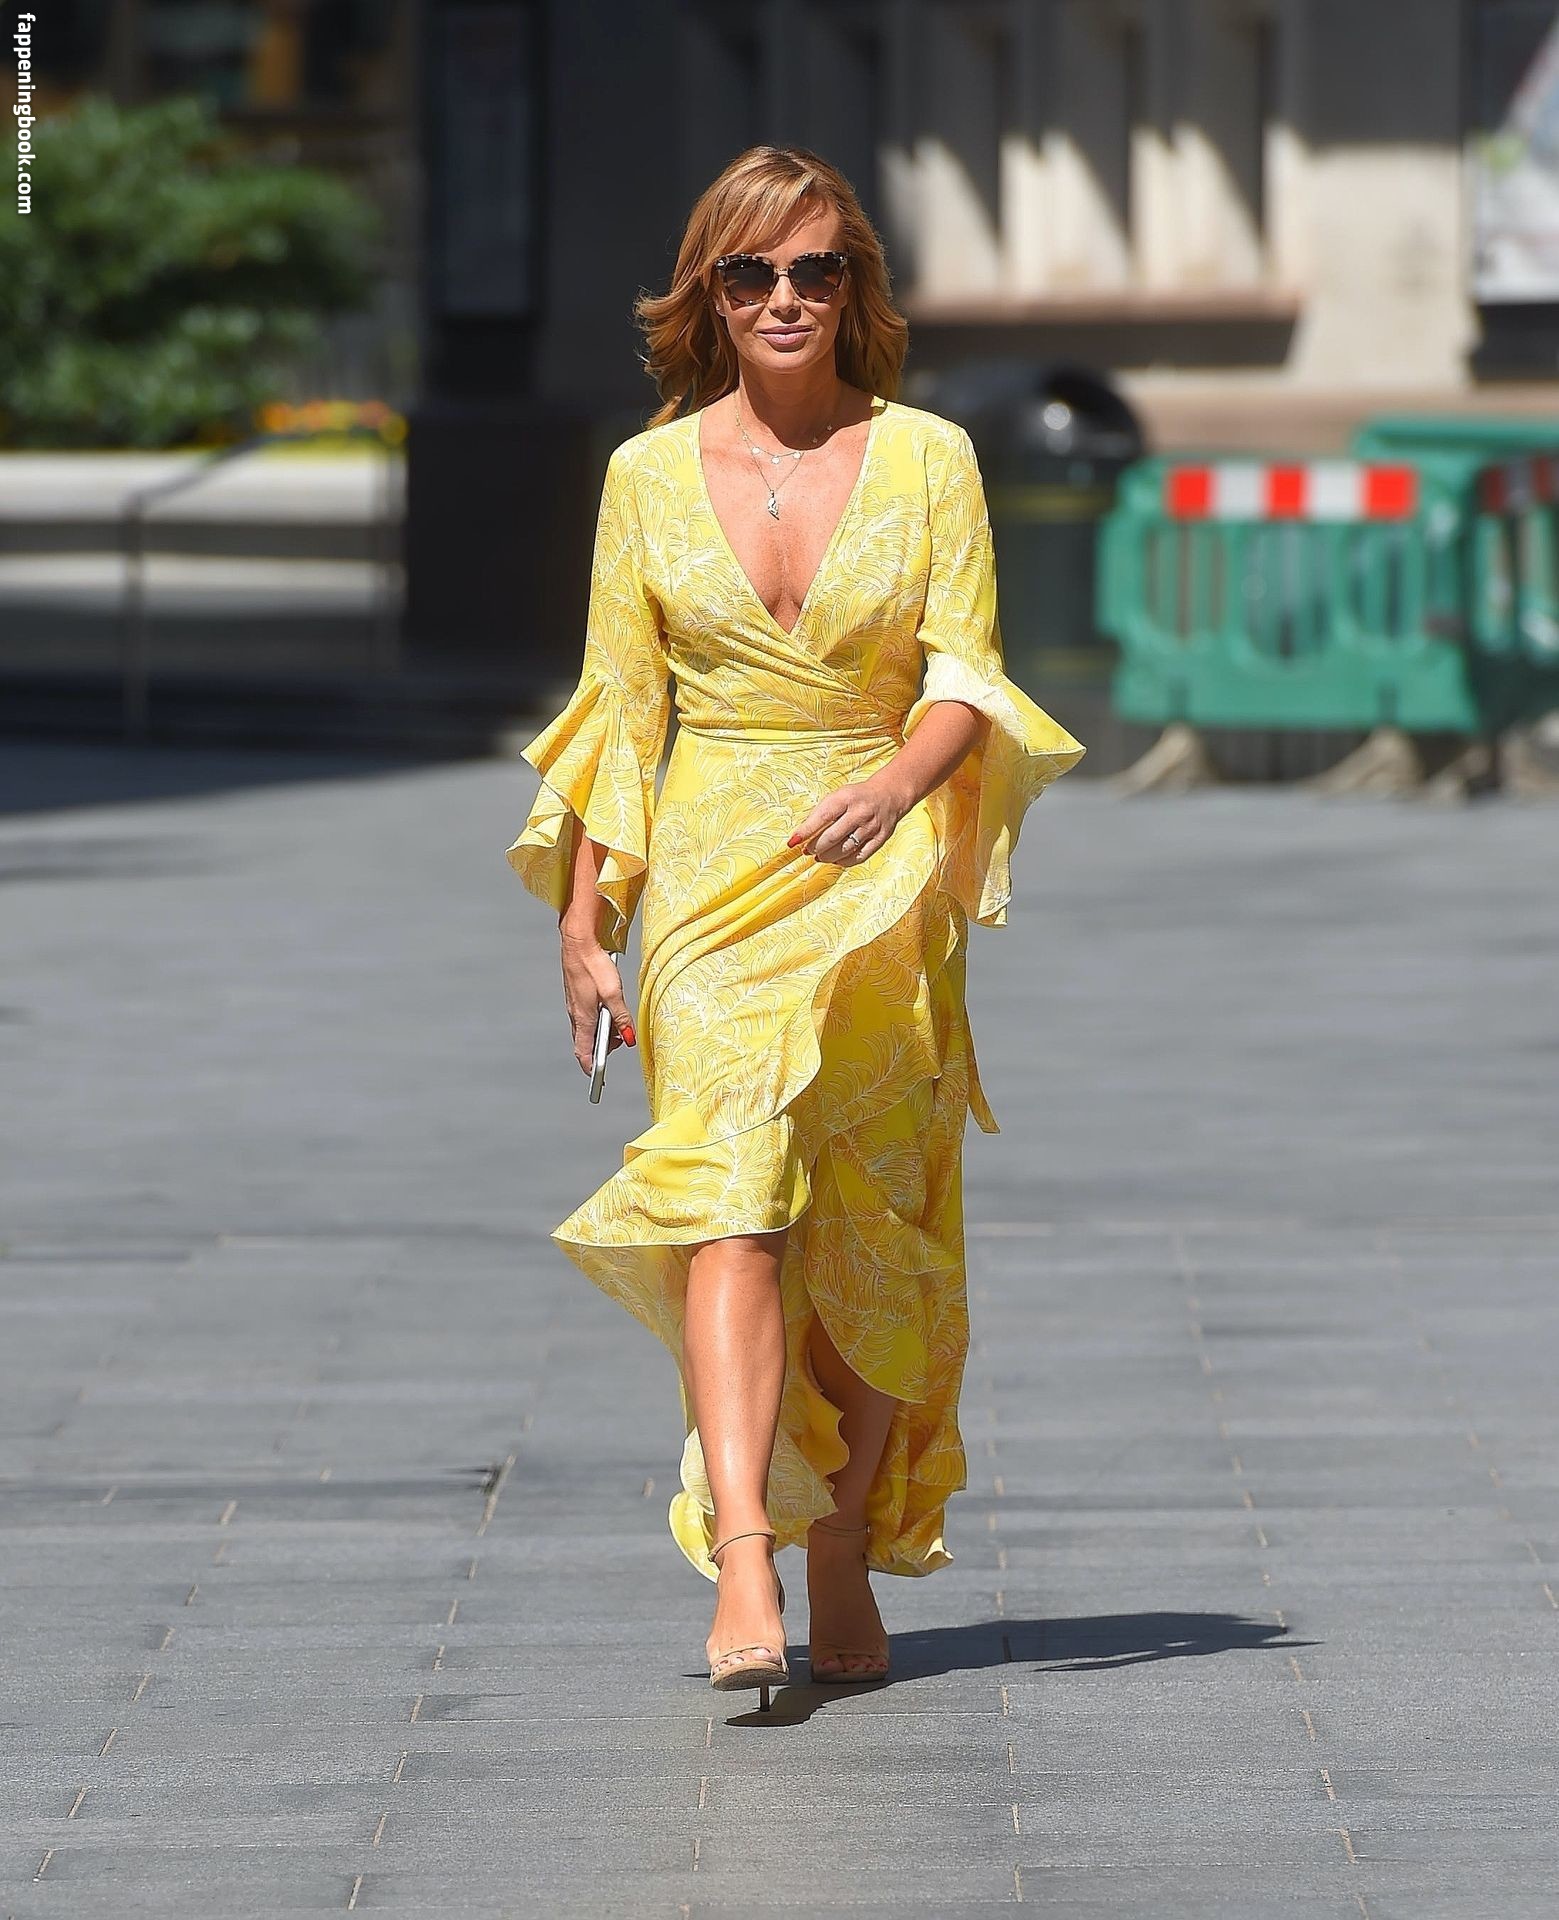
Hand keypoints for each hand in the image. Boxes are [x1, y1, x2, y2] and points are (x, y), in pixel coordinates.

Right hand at [559, 927, 634, 1073]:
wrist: (578, 942)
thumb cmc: (593, 965)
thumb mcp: (613, 993)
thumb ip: (621, 1017)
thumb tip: (628, 1036)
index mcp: (583, 1018)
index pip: (583, 1052)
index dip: (591, 1067)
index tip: (599, 1077)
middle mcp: (576, 1015)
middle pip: (587, 1042)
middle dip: (604, 1047)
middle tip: (622, 1038)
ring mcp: (575, 1006)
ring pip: (588, 1028)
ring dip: (603, 1031)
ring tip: (618, 1021)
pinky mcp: (577, 996)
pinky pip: (587, 1016)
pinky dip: (599, 1019)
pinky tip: (609, 1007)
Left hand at [787, 772, 910, 866]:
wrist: (889, 795)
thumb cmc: (856, 797)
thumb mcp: (838, 796)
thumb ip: (821, 813)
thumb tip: (802, 835)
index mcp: (846, 798)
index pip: (822, 817)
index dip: (806, 831)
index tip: (793, 842)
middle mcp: (860, 812)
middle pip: (833, 837)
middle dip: (815, 848)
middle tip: (807, 850)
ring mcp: (872, 827)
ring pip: (845, 849)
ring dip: (827, 856)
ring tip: (819, 856)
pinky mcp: (880, 839)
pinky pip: (859, 857)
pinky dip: (844, 862)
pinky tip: (835, 859)